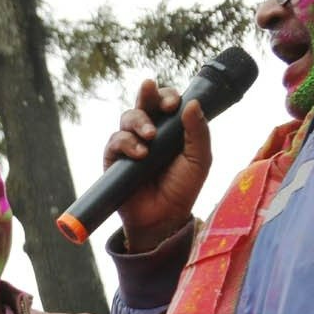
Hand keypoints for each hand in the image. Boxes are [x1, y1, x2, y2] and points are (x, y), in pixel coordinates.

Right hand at [107, 79, 212, 251]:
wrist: (162, 217)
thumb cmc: (182, 188)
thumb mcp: (199, 159)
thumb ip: (198, 132)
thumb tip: (192, 103)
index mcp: (171, 128)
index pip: (166, 102)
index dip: (168, 97)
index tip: (174, 105)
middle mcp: (149, 132)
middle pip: (144, 102)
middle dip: (149, 96)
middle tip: (162, 106)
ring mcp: (130, 144)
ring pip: (127, 117)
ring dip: (139, 122)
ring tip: (150, 138)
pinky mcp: (114, 159)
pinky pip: (115, 141)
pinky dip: (127, 143)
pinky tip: (140, 154)